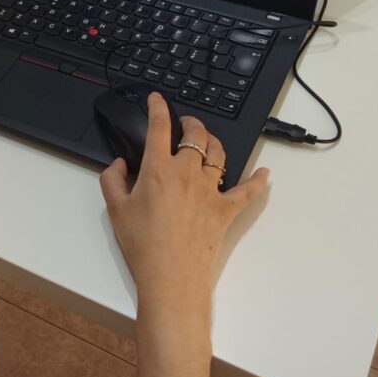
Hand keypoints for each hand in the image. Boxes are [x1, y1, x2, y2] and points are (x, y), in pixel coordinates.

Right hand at [99, 93, 269, 306]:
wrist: (170, 277)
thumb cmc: (142, 245)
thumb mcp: (115, 209)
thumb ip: (112, 179)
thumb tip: (120, 163)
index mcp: (158, 169)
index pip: (159, 127)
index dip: (158, 107)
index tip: (156, 99)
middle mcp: (187, 173)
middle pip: (195, 135)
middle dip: (190, 122)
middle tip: (184, 122)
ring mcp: (210, 190)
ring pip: (218, 154)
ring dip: (213, 142)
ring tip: (207, 140)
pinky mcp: (225, 210)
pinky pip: (247, 191)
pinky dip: (257, 181)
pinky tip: (265, 173)